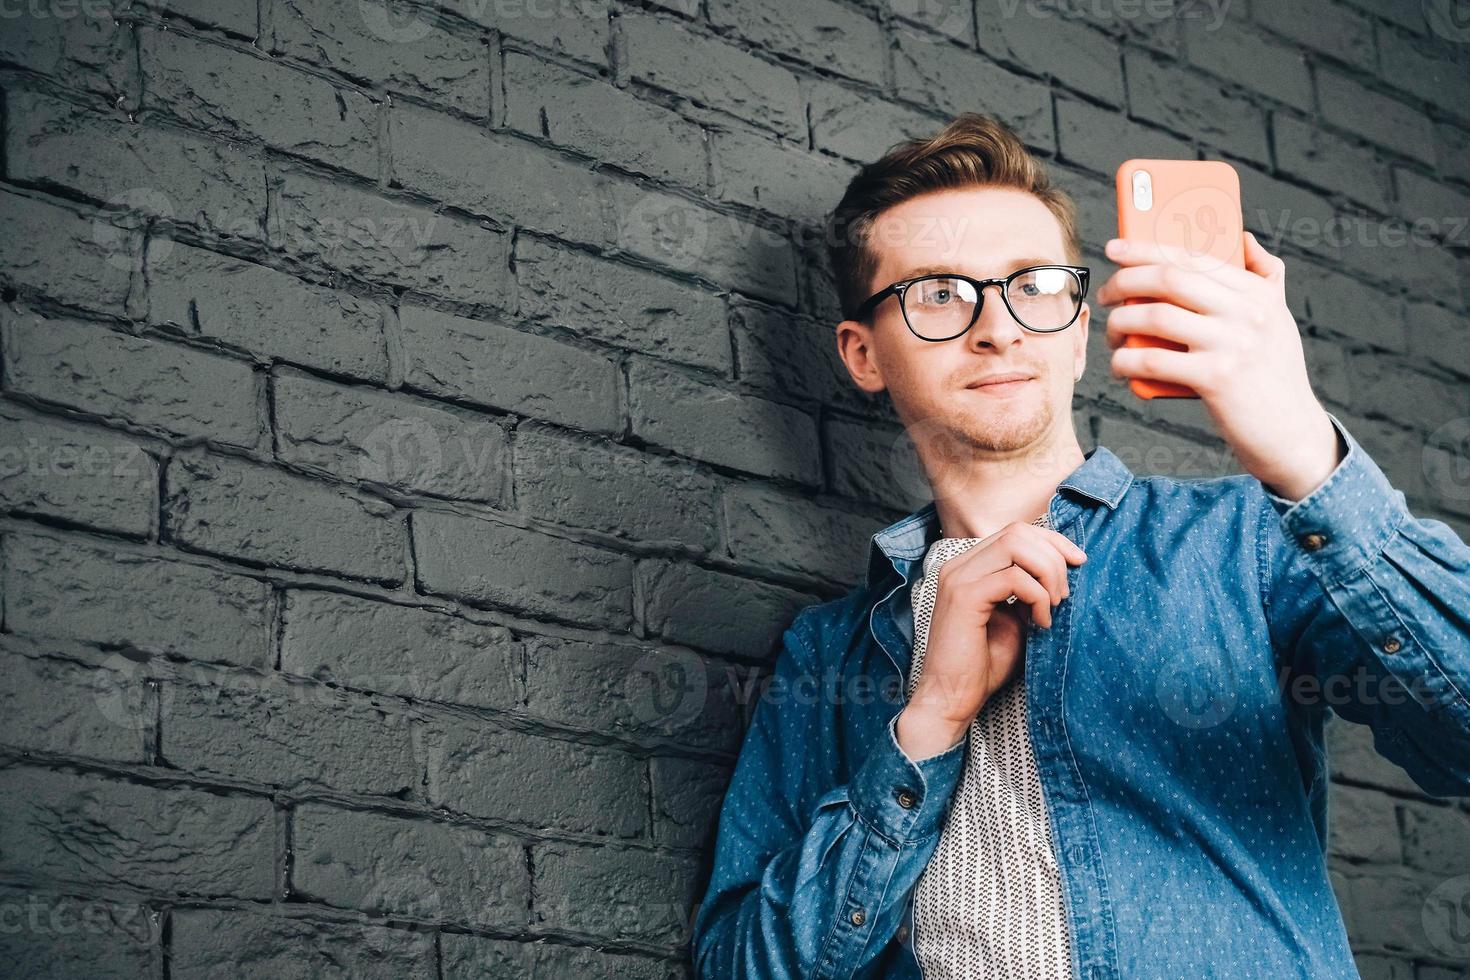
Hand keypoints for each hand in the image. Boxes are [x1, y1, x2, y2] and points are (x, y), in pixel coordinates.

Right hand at [898, 522, 1086, 757]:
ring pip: (1016, 545)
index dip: (1053, 541)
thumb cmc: (983, 665)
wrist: (951, 698)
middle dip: (1054, 556)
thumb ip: (1030, 592)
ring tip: (1054, 606)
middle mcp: (960, 565)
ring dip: (1047, 573)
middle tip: (1064, 594)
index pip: (1016, 532)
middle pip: (1018, 532)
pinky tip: (1040, 623)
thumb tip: (1062, 573)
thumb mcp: (1015, 619)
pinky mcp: (964, 597)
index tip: (1078, 562)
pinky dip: (1037, 597)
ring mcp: (959, 578)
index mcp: (970, 567)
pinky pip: (1014, 578)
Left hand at [1097, 232, 1344, 500]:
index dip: (1147, 247)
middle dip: (1124, 281)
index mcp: (1258, 293)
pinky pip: (1152, 361)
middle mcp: (1248, 312)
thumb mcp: (1279, 319)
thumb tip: (1243, 238)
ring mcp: (1231, 345)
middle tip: (1105, 295)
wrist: (1293, 435)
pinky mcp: (1215, 379)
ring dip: (1119, 323)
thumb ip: (1266, 276)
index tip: (1115, 247)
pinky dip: (1125, 362)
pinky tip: (1118, 366)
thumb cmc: (1274, 376)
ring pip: (1154, 316)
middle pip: (1170, 279)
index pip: (1195, 256)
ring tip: (1112, 334)